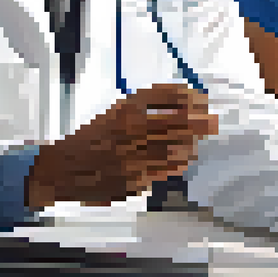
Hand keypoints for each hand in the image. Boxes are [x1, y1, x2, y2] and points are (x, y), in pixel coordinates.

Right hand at [26, 83, 218, 206]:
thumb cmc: (95, 137)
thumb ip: (148, 106)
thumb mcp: (117, 112)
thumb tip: (191, 100)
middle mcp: (131, 130)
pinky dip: (178, 163)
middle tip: (213, 122)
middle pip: (180, 122)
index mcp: (126, 109)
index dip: (194, 98)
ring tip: (194, 143)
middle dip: (202, 122)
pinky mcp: (134, 179)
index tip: (204, 101)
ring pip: (178, 149)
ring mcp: (134, 156)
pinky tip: (181, 159)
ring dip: (191, 144)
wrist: (64, 168)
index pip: (171, 97)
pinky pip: (167, 170)